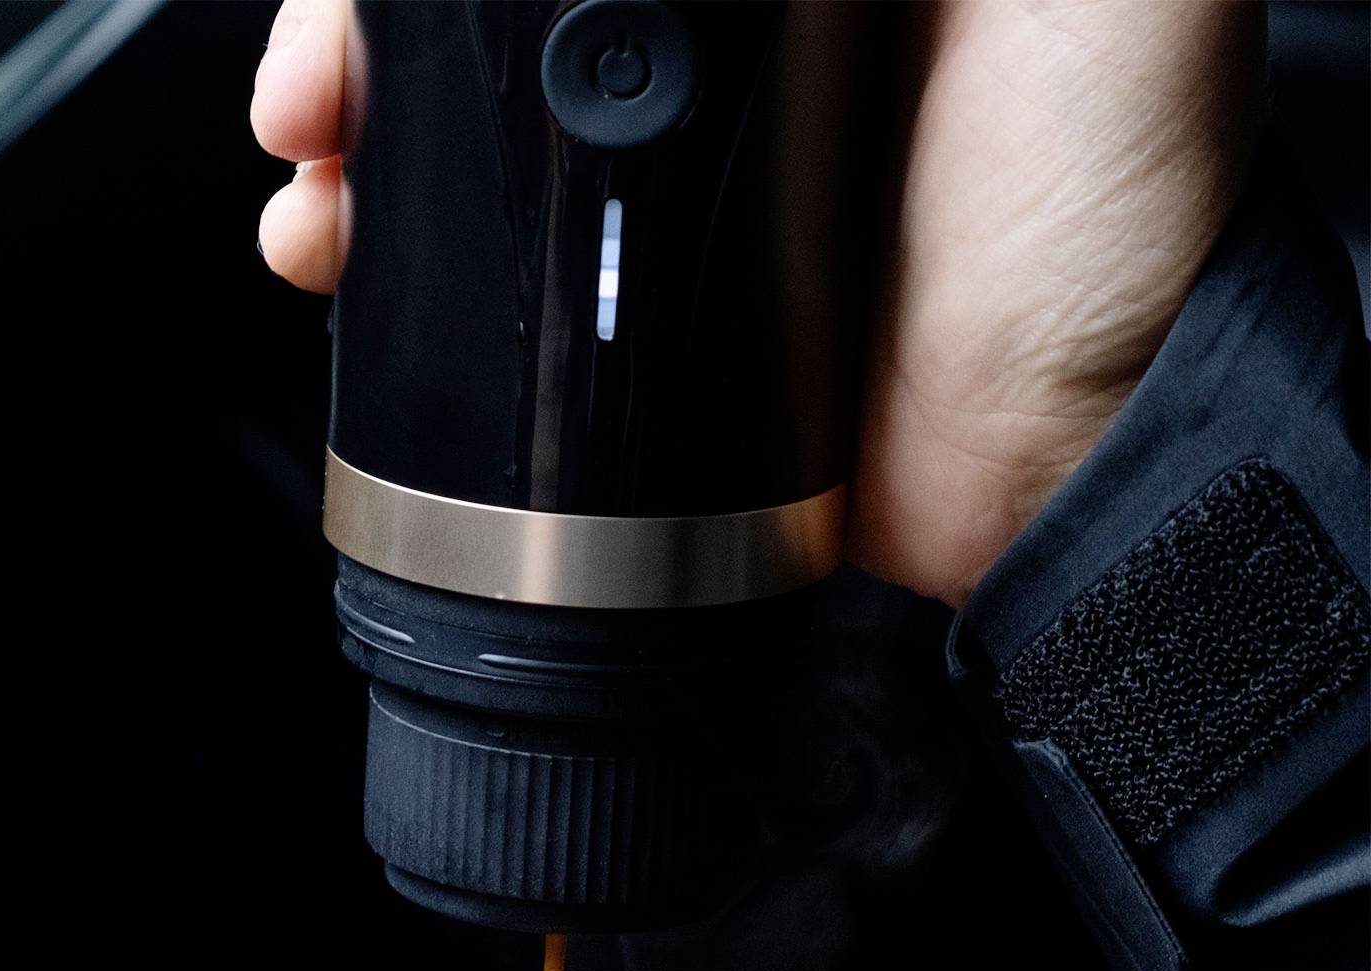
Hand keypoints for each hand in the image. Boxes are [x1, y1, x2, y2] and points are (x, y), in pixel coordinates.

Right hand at [249, 0, 1264, 605]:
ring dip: (361, 149)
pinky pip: (493, 288)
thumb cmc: (1114, 220)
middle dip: (382, 45)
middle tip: (313, 91)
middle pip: (512, 23)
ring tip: (309, 187)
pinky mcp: (641, 329)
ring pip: (475, 143)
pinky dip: (398, 276)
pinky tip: (348, 271)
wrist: (1074, 473)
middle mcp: (735, 65)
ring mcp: (678, 201)